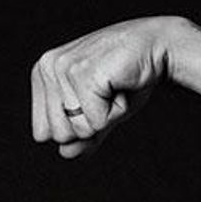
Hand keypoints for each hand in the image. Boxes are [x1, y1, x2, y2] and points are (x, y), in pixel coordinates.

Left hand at [30, 15, 183, 158]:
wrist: (158, 48)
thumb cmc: (126, 80)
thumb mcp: (97, 115)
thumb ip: (79, 139)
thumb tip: (65, 153)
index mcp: (41, 74)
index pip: (42, 134)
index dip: (73, 128)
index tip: (92, 101)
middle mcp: (47, 67)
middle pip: (59, 136)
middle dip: (89, 124)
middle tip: (105, 94)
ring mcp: (64, 68)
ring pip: (78, 130)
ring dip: (104, 117)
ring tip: (113, 88)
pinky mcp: (84, 74)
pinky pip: (97, 122)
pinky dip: (117, 111)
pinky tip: (121, 85)